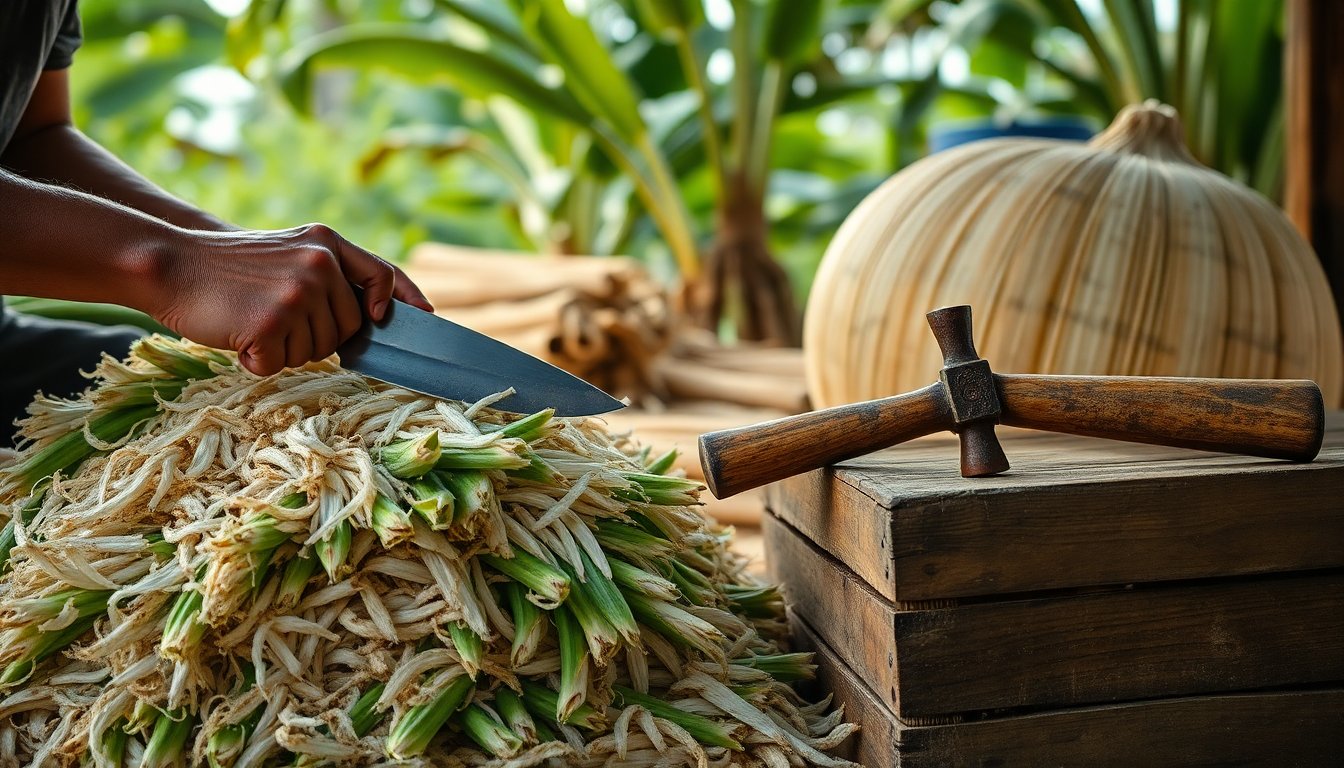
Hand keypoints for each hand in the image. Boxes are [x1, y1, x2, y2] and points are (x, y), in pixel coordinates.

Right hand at [144, 223, 433, 375]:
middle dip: (319, 337)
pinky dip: (258, 360)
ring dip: (286, 349)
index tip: (421, 318)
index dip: (403, 301)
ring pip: (318, 351)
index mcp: (326, 242)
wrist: (171, 263)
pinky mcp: (272, 322)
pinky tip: (238, 336)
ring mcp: (298, 294)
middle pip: (350, 330)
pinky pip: (281, 362)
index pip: (383, 274)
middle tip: (275, 318)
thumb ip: (329, 273)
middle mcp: (320, 265)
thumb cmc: (230, 268)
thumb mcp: (290, 252)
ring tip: (252, 321)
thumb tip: (379, 314)